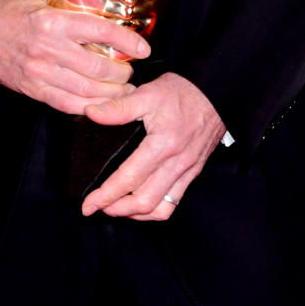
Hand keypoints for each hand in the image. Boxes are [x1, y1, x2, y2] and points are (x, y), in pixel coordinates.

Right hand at [0, 0, 150, 115]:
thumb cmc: (9, 14)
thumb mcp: (42, 2)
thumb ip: (71, 13)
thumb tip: (105, 21)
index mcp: (54, 22)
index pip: (101, 32)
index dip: (128, 42)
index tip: (143, 49)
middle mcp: (50, 49)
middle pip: (100, 67)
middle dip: (123, 73)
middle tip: (131, 71)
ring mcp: (41, 73)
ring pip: (88, 90)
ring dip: (112, 93)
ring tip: (124, 91)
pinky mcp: (34, 90)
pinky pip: (68, 104)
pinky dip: (89, 106)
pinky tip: (101, 103)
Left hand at [80, 72, 224, 219]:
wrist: (216, 92)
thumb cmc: (182, 91)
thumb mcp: (148, 93)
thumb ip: (118, 107)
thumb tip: (90, 113)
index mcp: (162, 145)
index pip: (129, 179)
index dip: (105, 195)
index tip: (88, 204)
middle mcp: (176, 163)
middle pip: (143, 202)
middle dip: (116, 209)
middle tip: (97, 207)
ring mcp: (187, 171)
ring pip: (159, 209)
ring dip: (135, 214)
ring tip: (116, 208)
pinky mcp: (193, 172)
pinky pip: (174, 203)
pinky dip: (154, 211)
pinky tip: (141, 204)